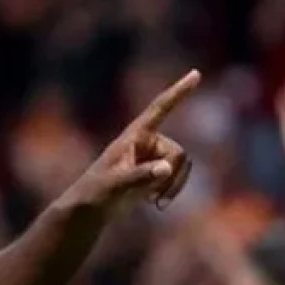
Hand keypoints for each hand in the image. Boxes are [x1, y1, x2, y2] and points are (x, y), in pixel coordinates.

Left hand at [65, 69, 200, 210]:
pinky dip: (171, 190)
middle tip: (154, 195)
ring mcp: (152, 157)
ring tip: (152, 200)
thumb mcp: (115, 185)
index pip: (159, 109)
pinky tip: (154, 202)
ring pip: (181, 166)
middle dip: (172, 176)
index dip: (178, 92)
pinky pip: (178, 176)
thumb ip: (140, 176)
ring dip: (172, 185)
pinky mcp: (154, 172)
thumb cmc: (95, 194)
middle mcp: (147, 142)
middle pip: (178, 154)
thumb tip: (166, 167)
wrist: (89, 211)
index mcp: (134, 136)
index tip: (196, 73)